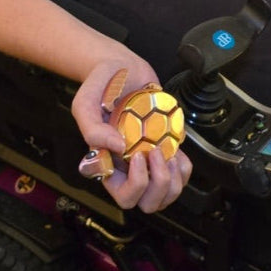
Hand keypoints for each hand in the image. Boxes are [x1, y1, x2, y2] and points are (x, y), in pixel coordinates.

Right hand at [72, 57, 192, 212]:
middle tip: (156, 153)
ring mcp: (150, 162)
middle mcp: (129, 169)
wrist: (122, 67)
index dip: (136, 184)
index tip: (138, 155)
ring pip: (167, 194)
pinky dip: (184, 164)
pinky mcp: (166, 150)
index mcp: (108, 165)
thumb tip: (118, 148)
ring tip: (167, 152)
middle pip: (149, 203)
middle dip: (159, 184)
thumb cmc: (101, 86)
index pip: (124, 197)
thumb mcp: (85, 102)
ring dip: (173, 177)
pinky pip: (181, 174)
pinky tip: (176, 147)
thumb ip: (92, 128)